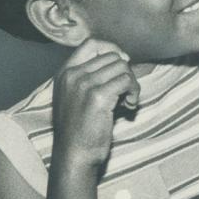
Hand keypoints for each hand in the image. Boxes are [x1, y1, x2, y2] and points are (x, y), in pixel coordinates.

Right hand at [50, 39, 139, 173]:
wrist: (74, 155)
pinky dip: (134, 92)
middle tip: (125, 93)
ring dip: (132, 83)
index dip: (112, 50)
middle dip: (125, 72)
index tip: (122, 66)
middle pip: (113, 56)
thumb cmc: (80, 129)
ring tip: (127, 101)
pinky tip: (129, 106)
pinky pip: (127, 81)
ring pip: (123, 66)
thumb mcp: (77, 97)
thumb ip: (92, 77)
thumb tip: (123, 59)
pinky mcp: (98, 96)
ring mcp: (84, 84)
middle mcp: (72, 75)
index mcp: (65, 73)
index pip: (92, 43)